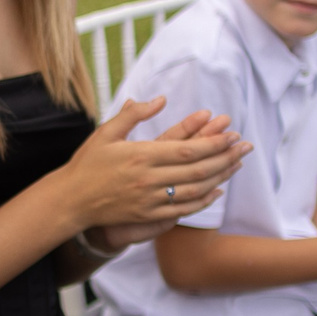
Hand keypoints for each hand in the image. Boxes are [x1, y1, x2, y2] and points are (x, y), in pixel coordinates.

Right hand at [53, 101, 247, 235]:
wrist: (71, 201)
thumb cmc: (87, 163)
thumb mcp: (106, 132)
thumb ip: (134, 115)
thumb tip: (160, 99)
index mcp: (140, 156)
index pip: (186, 150)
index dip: (213, 143)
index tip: (231, 135)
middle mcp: (148, 179)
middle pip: (197, 170)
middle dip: (225, 157)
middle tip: (245, 147)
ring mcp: (149, 201)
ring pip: (194, 190)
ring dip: (220, 177)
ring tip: (237, 165)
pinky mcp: (148, 216)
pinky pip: (182, 210)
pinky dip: (203, 200)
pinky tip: (216, 191)